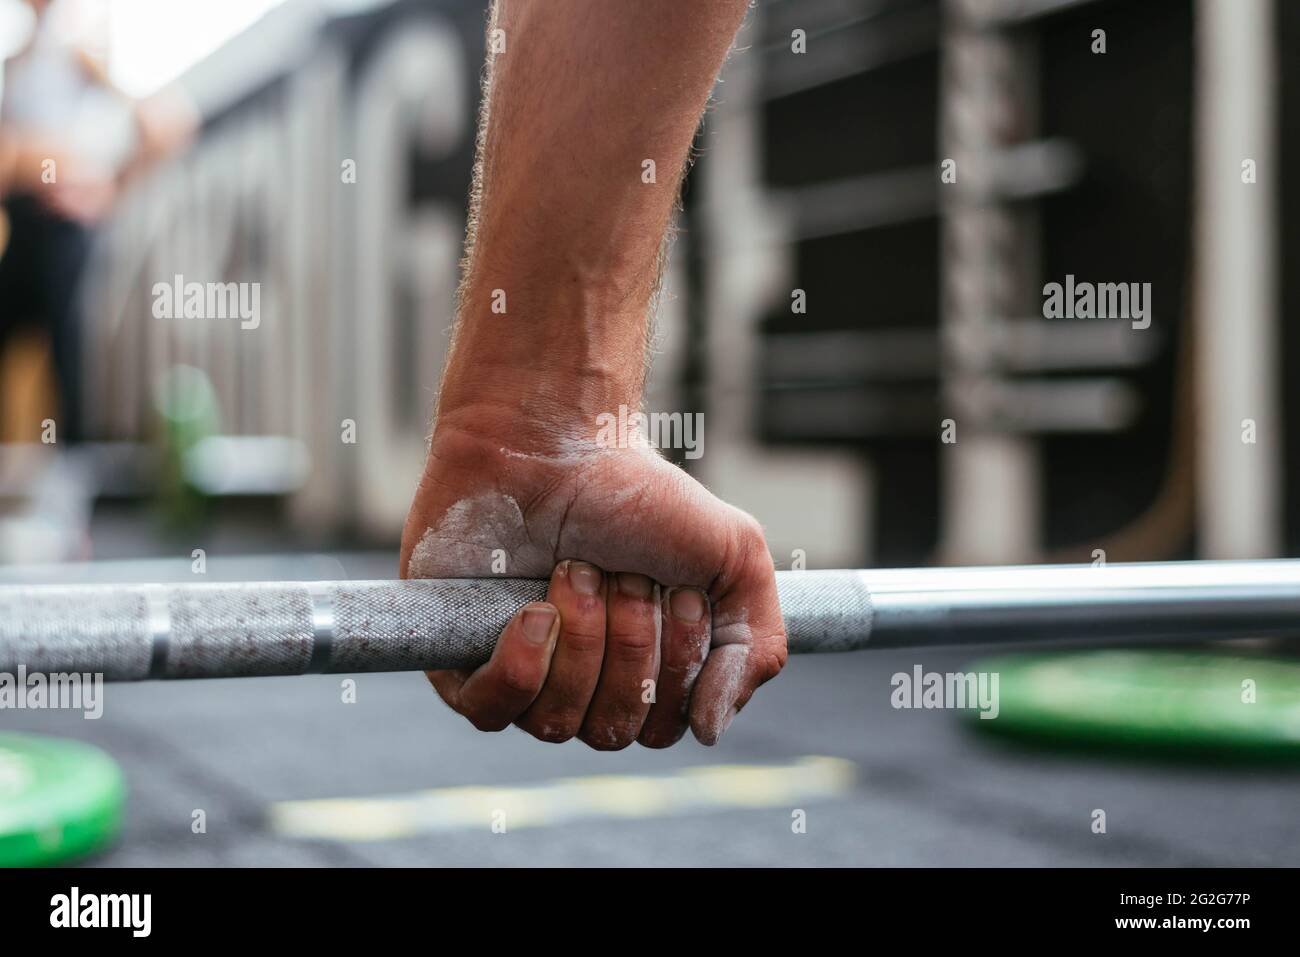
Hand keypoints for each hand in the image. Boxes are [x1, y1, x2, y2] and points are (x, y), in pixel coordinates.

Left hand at [400, 414, 786, 748]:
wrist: (554, 440)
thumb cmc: (640, 494)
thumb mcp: (737, 558)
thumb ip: (755, 648)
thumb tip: (709, 730)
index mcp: (643, 671)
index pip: (664, 727)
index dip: (675, 667)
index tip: (676, 593)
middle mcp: (582, 683)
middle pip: (613, 730)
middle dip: (628, 646)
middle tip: (622, 574)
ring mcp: (520, 674)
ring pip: (555, 723)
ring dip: (580, 641)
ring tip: (575, 571)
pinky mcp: (459, 658)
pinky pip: (491, 711)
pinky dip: (522, 666)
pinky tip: (535, 612)